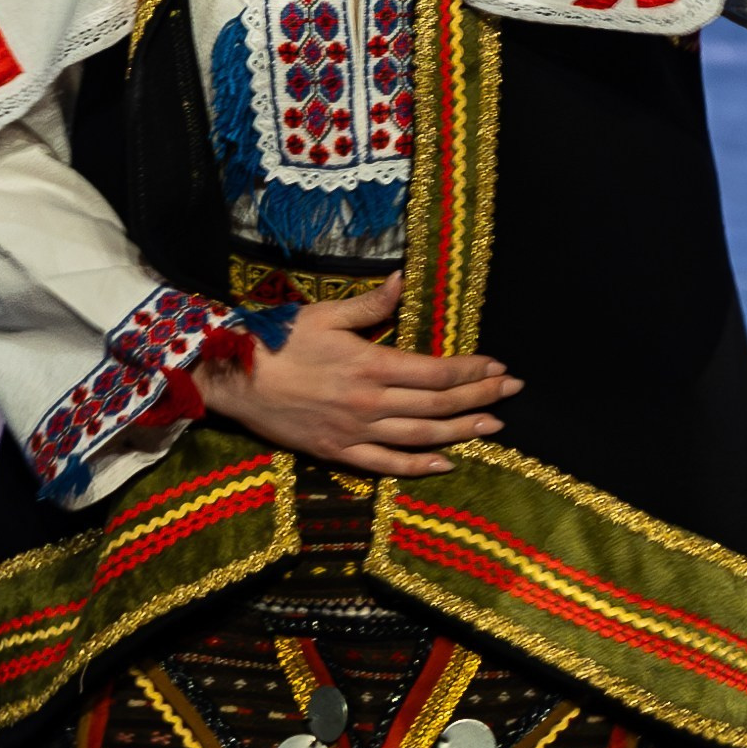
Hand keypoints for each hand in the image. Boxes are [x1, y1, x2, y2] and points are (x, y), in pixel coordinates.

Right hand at [196, 274, 520, 473]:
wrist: (233, 378)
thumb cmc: (277, 340)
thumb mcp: (325, 314)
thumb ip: (371, 305)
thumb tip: (405, 281)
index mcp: (371, 364)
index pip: (436, 371)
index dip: (472, 370)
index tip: (499, 366)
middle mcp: (371, 403)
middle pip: (439, 404)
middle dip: (481, 397)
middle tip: (513, 391)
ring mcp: (356, 431)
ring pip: (422, 435)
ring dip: (463, 431)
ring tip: (495, 426)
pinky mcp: (338, 452)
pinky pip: (387, 464)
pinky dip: (419, 466)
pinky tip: (447, 462)